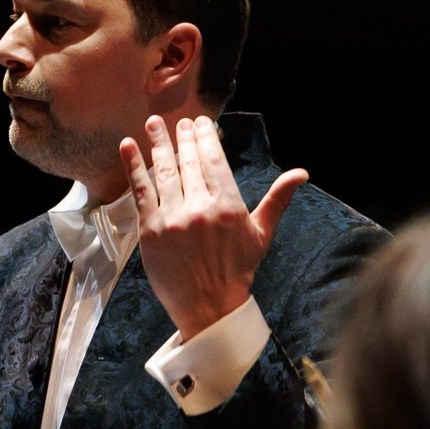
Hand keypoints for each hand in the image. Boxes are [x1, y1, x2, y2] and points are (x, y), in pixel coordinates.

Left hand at [121, 115, 307, 341]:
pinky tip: (128, 145)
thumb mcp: (261, 233)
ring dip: (158, 143)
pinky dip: (133, 166)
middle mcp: (199, 208)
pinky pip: (140, 192)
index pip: (213, 160)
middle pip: (188, 162)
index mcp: (228, 206)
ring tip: (154, 123)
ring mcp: (172, 218)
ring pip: (164, 171)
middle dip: (183, 137)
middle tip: (179, 121)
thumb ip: (277, 199)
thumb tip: (301, 173)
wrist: (209, 307)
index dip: (205, 137)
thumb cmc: (237, 270)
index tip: (200, 123)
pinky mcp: (149, 230)